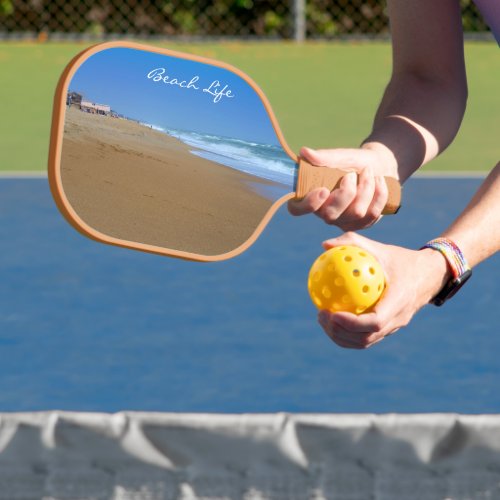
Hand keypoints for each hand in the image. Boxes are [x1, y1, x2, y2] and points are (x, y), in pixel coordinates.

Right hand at [288, 145, 397, 230]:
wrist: (380, 166)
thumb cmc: (354, 162)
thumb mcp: (340, 157)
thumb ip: (324, 157)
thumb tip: (304, 152)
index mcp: (312, 196)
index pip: (297, 209)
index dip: (308, 204)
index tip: (323, 189)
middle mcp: (325, 213)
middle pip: (330, 215)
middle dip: (346, 192)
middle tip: (352, 174)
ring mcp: (343, 221)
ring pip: (355, 213)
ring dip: (366, 188)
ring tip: (368, 172)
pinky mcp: (362, 224)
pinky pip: (372, 214)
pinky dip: (378, 193)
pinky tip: (379, 181)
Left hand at [316, 232, 450, 348]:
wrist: (429, 275)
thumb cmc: (401, 259)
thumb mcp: (380, 248)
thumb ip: (353, 243)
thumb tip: (324, 245)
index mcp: (399, 301)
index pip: (375, 322)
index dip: (352, 323)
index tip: (332, 313)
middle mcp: (398, 319)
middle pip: (366, 338)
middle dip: (340, 332)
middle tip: (321, 315)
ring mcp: (394, 327)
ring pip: (365, 342)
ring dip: (341, 336)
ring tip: (322, 319)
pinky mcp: (389, 329)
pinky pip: (366, 337)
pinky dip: (347, 333)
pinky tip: (331, 318)